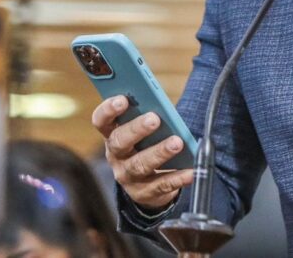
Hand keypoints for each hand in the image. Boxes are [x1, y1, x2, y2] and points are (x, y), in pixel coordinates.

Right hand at [91, 96, 193, 211]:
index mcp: (113, 135)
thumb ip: (147, 115)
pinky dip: (177, 178)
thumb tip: (161, 102)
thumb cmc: (148, 145)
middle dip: (137, 129)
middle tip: (154, 119)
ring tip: (177, 142)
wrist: (148, 183)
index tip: (122, 99)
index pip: (101, 121)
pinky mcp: (144, 193)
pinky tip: (190, 172)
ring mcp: (128, 176)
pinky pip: (161, 185)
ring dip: (159, 152)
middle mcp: (116, 156)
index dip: (109, 110)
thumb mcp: (144, 131)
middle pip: (120, 142)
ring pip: (140, 164)